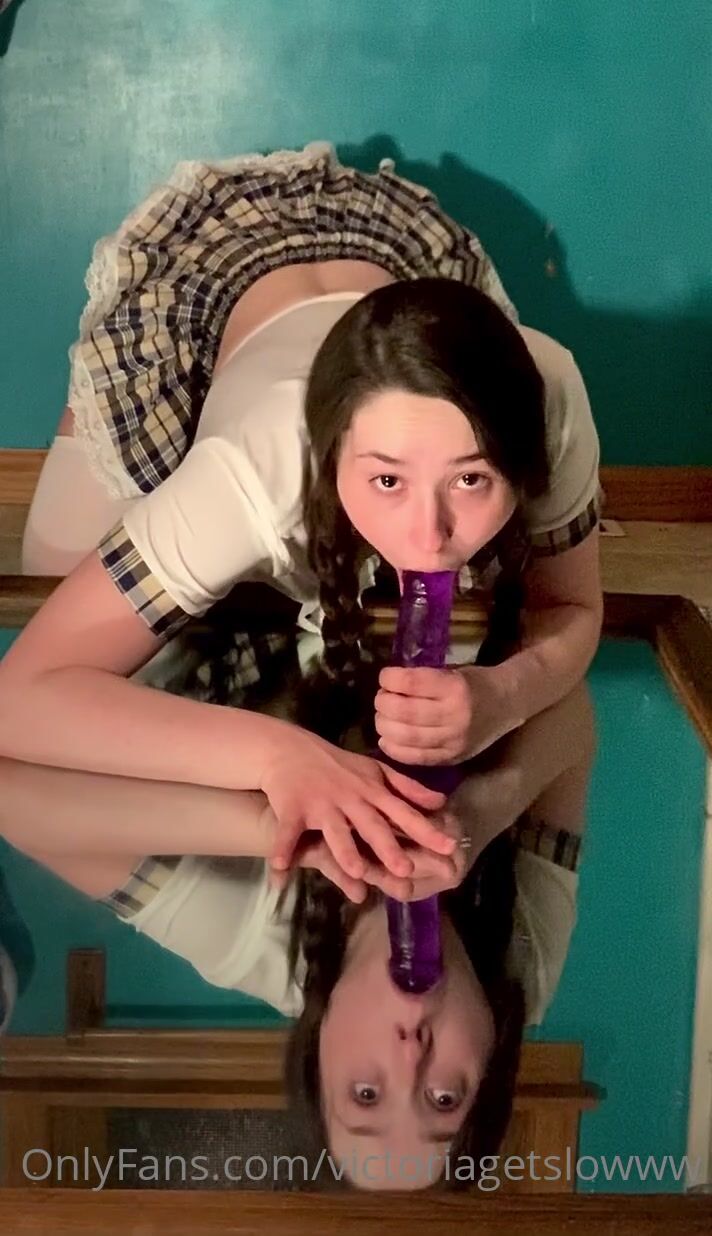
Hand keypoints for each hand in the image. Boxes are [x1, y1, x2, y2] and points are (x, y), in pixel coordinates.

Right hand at [260, 730, 453, 879]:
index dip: (426, 830)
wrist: (290, 748)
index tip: (449, 846)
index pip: (404, 812)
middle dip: (388, 846)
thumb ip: (408, 788)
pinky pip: (289, 831)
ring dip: (345, 850)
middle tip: (405, 868)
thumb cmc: (338, 766)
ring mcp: (321, 803)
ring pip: (335, 830)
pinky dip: (283, 848)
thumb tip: (441, 802)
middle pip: (372, 825)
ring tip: (356, 872)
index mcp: (372, 791)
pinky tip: (281, 868)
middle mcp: (350, 798)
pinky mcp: (293, 808)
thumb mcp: (376, 773)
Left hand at [374, 663, 512, 764]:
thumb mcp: (452, 672)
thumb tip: (387, 686)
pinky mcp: (451, 758)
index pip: (411, 683)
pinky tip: (387, 739)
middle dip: (383, 703)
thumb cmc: (475, 683)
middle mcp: (455, 715)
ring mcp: (453, 740)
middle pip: (404, 711)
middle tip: (381, 698)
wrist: (506, 705)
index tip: (385, 677)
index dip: (390, 679)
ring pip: (405, 736)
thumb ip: (422, 680)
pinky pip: (415, 758)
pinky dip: (394, 749)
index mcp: (455, 688)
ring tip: (383, 717)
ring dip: (385, 726)